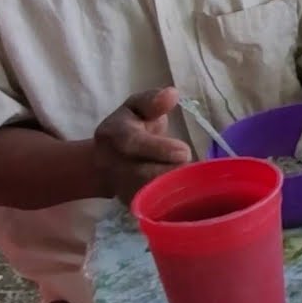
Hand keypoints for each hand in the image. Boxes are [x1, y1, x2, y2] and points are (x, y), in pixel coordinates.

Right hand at [93, 87, 192, 204]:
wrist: (106, 162)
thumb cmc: (130, 127)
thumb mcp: (136, 107)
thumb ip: (152, 101)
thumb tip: (172, 94)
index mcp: (113, 135)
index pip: (132, 143)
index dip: (159, 149)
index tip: (185, 151)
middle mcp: (111, 163)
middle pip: (141, 174)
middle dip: (172, 172)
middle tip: (195, 168)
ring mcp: (120, 187)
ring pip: (148, 195)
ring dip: (175, 189)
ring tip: (195, 181)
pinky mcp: (132, 204)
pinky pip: (154, 208)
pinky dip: (173, 202)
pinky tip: (190, 194)